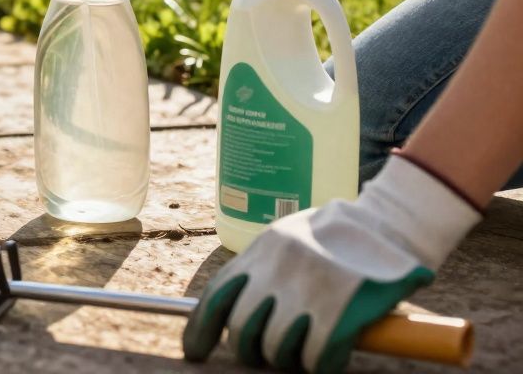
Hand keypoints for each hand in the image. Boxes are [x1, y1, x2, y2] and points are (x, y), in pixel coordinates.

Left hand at [182, 155, 479, 372]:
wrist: (390, 224)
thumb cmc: (335, 237)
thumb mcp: (285, 239)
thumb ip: (260, 268)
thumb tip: (231, 307)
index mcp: (260, 253)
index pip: (216, 297)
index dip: (200, 329)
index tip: (194, 351)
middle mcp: (276, 272)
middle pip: (242, 329)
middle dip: (251, 349)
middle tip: (266, 352)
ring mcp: (307, 292)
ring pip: (276, 348)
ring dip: (287, 357)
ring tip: (303, 347)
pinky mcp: (341, 312)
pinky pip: (315, 357)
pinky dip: (319, 363)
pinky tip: (329, 353)